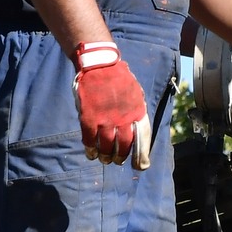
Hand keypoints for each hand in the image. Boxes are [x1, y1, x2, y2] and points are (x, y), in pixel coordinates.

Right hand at [73, 41, 153, 167]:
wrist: (100, 65)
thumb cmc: (119, 79)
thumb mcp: (135, 93)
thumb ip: (136, 111)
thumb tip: (138, 128)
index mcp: (137, 112)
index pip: (142, 138)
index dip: (141, 154)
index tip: (141, 166)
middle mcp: (123, 118)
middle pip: (123, 145)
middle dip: (120, 157)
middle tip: (117, 161)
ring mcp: (105, 119)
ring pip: (106, 146)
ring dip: (106, 156)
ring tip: (105, 159)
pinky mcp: (89, 118)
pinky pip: (90, 140)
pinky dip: (90, 149)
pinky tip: (90, 153)